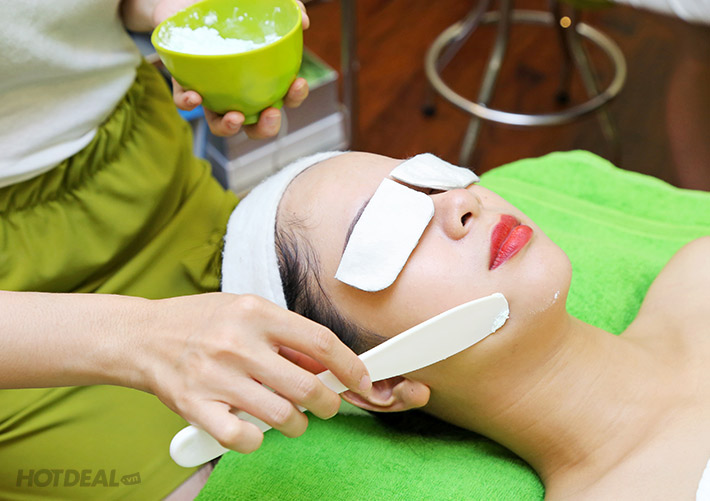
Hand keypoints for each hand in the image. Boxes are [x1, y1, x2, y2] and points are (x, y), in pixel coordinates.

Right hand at [138, 293, 371, 453]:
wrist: (141, 336)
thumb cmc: (201, 322)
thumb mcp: (247, 311)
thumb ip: (286, 338)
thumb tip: (329, 366)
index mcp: (256, 313)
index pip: (319, 342)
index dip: (349, 365)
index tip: (362, 381)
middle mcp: (237, 344)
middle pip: (306, 386)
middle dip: (328, 403)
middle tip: (327, 405)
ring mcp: (215, 377)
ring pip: (282, 416)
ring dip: (298, 425)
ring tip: (293, 419)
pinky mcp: (195, 407)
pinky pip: (242, 438)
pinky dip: (258, 440)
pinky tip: (255, 430)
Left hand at [154, 0, 310, 137]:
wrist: (184, 0)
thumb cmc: (227, 8)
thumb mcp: (257, 5)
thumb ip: (284, 8)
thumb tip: (304, 21)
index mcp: (259, 79)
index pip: (283, 98)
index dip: (294, 97)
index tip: (297, 83)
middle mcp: (237, 93)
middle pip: (256, 123)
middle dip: (266, 127)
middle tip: (270, 113)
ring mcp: (211, 93)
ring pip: (221, 123)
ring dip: (230, 127)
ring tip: (236, 118)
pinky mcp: (184, 85)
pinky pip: (185, 103)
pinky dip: (190, 104)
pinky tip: (195, 97)